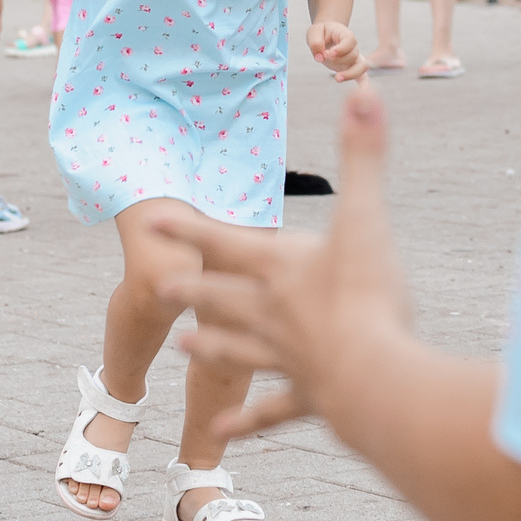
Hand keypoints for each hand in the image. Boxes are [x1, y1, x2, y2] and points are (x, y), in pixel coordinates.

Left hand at [154, 87, 414, 436]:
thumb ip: (364, 155)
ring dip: (211, 345)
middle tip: (164, 286)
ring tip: (186, 343)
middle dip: (196, 289)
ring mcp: (288, 361)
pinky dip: (247, 421)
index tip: (149, 217)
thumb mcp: (368, 217)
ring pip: (238, 350)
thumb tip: (363, 89)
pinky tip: (224, 431)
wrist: (372, 379)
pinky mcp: (308, 401)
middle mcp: (272, 315)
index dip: (189, 226)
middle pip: (223, 298)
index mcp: (280, 270)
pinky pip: (271, 411)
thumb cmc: (367, 296)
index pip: (225, 241)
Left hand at [307, 19, 362, 82]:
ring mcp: (354, 58)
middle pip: (353, 55)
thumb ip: (315, 42)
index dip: (341, 48)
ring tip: (337, 78)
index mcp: (345, 34)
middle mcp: (353, 46)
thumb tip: (320, 57)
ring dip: (350, 74)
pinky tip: (361, 91)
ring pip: (361, 66)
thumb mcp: (314, 32)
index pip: (350, 41)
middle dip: (338, 60)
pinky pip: (363, 76)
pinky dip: (364, 84)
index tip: (328, 53)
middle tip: (324, 57)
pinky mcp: (352, 67)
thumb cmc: (321, 33)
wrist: (326, 36)